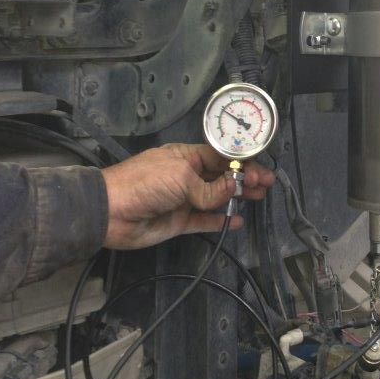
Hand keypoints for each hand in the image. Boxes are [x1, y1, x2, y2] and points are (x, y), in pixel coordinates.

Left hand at [101, 143, 274, 249]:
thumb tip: (235, 188)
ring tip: (259, 198)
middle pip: (223, 176)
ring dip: (238, 197)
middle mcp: (188, 176)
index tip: (261, 169)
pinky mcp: (180, 221)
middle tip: (267, 184)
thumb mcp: (181, 178)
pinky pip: (206, 221)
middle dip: (246, 178)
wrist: (111, 212)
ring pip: (218, 198)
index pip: (221, 157)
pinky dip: (221, 221)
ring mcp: (185, 199)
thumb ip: (210, 188)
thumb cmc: (145, 183)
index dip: (242, 162)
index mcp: (186, 157)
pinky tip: (238, 221)